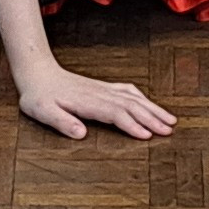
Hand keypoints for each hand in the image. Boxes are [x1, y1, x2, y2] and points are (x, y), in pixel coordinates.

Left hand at [19, 62, 178, 140]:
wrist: (38, 74)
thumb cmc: (39, 96)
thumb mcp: (42, 111)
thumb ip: (62, 122)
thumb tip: (80, 134)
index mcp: (88, 101)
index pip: (115, 114)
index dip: (132, 125)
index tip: (148, 135)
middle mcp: (100, 93)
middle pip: (131, 105)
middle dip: (152, 118)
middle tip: (169, 130)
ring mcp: (104, 89)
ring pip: (134, 98)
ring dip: (153, 109)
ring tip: (170, 120)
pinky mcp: (103, 88)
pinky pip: (128, 91)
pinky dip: (143, 98)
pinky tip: (149, 104)